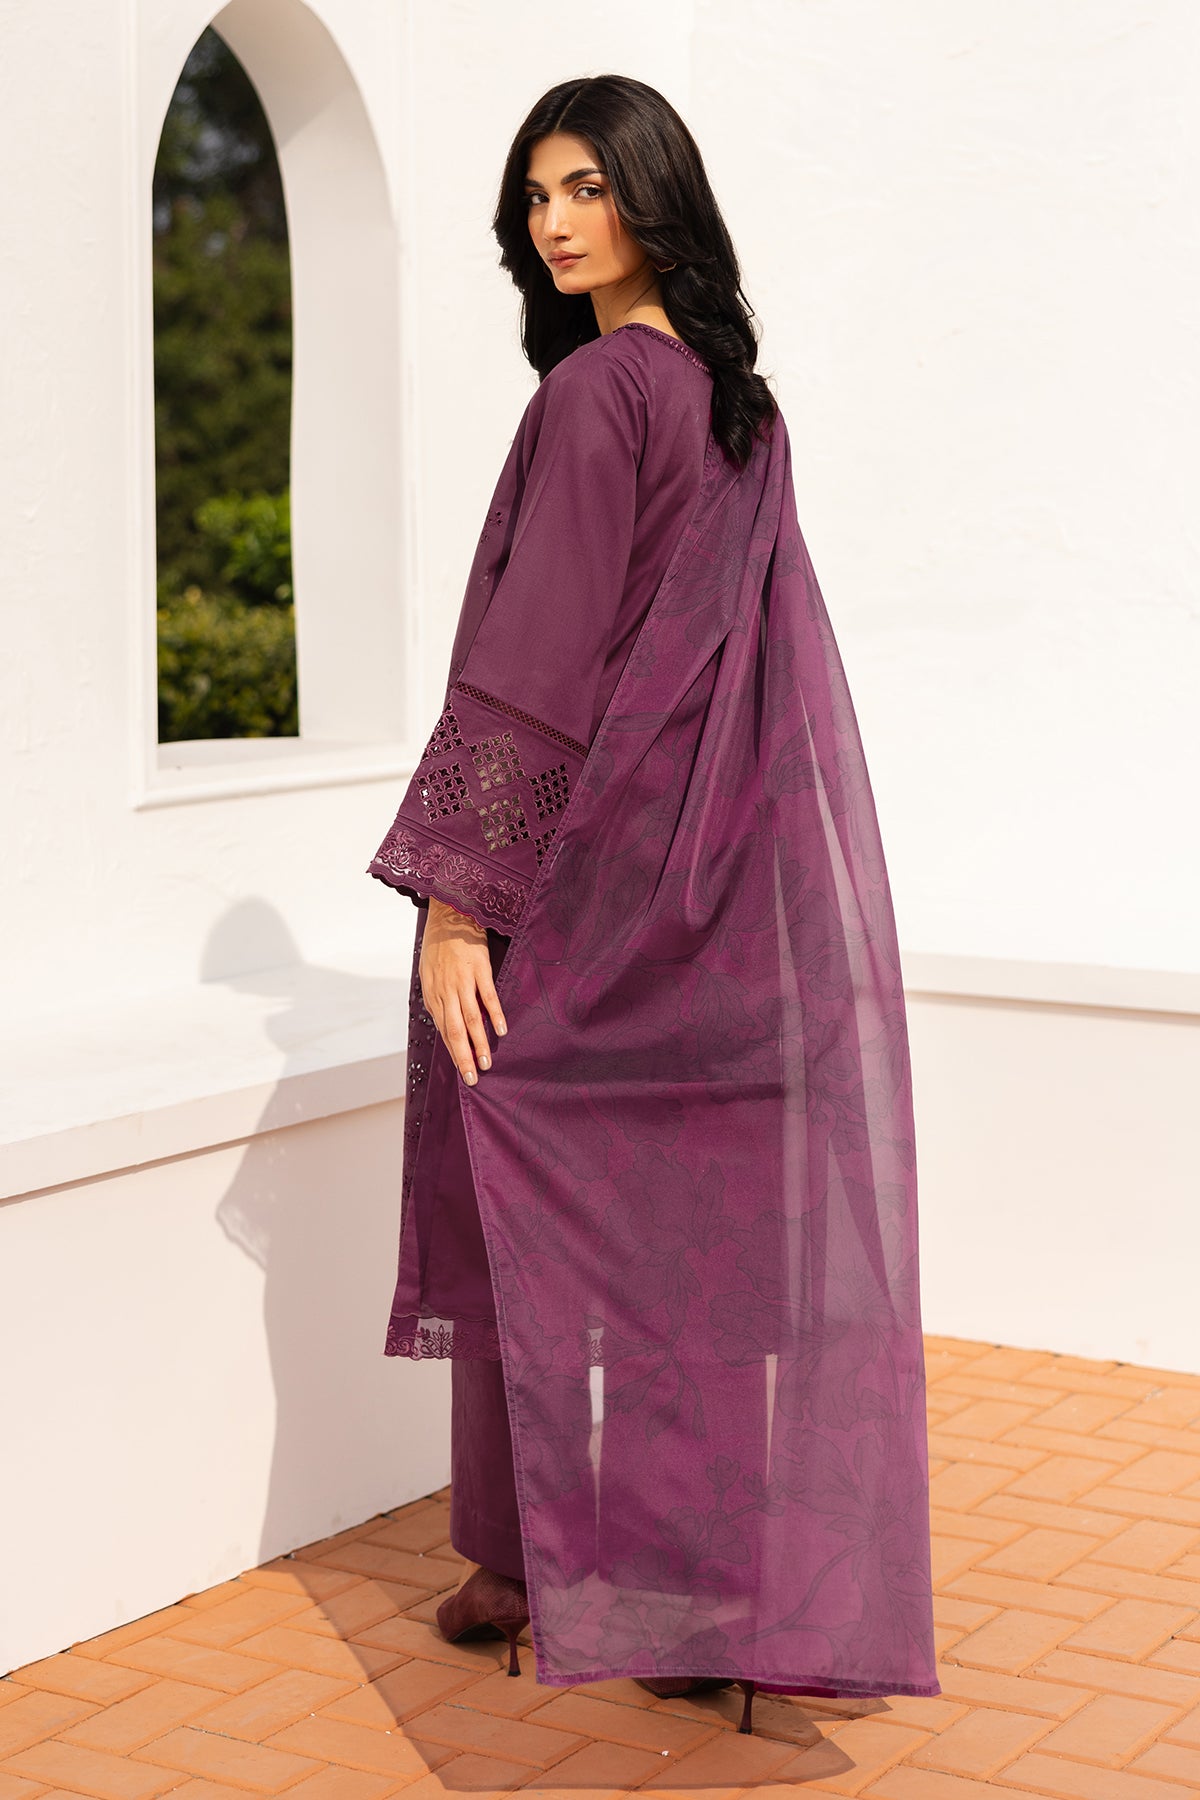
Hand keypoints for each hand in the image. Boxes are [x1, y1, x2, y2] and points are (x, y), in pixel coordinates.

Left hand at [420, 896, 507, 1085]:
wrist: (449, 913)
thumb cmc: (439, 944)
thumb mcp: (429, 972)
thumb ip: (437, 997)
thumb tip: (444, 1020)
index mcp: (433, 993)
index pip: (443, 1030)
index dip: (453, 1052)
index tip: (463, 1070)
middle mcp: (446, 990)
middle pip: (455, 1031)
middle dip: (464, 1057)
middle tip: (473, 1078)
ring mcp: (463, 980)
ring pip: (471, 1019)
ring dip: (479, 1043)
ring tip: (487, 1063)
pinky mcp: (479, 969)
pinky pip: (488, 996)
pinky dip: (495, 1014)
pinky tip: (501, 1029)